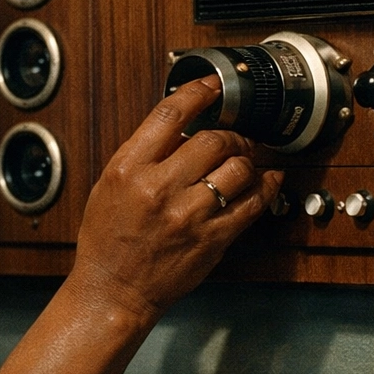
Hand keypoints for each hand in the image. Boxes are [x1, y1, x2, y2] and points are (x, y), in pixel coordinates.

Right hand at [69, 75, 282, 325]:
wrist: (112, 289)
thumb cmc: (107, 240)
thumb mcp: (109, 185)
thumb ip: (143, 155)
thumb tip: (181, 131)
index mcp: (129, 169)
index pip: (170, 116)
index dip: (198, 92)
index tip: (213, 84)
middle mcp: (159, 188)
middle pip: (213, 140)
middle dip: (231, 134)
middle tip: (234, 138)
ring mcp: (189, 215)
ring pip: (239, 168)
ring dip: (248, 159)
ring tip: (247, 161)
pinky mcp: (213, 238)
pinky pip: (253, 203)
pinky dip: (266, 187)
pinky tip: (266, 181)